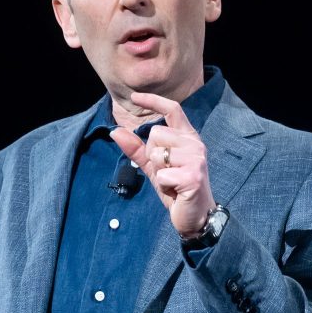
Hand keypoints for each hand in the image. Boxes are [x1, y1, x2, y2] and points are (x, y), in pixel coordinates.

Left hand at [110, 91, 215, 236]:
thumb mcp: (153, 166)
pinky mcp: (193, 176)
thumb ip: (136, 148)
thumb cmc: (176, 188)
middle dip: (152, 154)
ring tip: (171, 180)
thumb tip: (115, 131)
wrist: (196, 215)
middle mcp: (195, 143)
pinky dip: (163, 185)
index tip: (134, 97)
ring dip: (158, 170)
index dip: (153, 100)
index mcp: (187, 137)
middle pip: (156, 133)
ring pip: (157, 153)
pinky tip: (175, 190)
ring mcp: (196, 159)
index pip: (172, 109)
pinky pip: (162, 173)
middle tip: (166, 171)